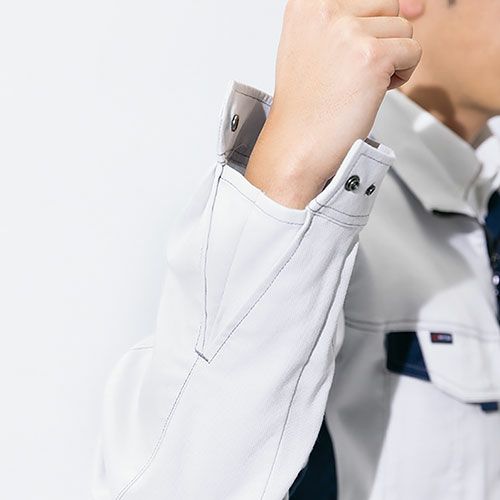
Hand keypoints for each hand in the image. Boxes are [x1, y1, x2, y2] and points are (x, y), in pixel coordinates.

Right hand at [245, 0, 421, 208]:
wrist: (296, 143)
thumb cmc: (306, 105)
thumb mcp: (314, 46)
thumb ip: (350, 19)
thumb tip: (415, 7)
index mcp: (307, 4)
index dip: (376, 20)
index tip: (369, 46)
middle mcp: (325, 10)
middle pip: (388, 6)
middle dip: (383, 40)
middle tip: (355, 73)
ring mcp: (348, 32)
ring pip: (404, 30)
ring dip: (393, 59)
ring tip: (361, 84)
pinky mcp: (371, 56)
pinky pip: (413, 52)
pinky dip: (402, 75)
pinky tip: (373, 92)